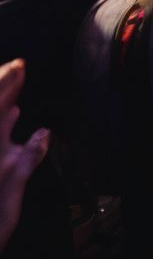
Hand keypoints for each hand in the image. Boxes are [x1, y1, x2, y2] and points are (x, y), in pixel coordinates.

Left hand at [0, 60, 48, 250]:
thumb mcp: (10, 193)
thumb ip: (26, 161)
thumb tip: (43, 133)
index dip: (7, 82)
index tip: (20, 65)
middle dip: (3, 86)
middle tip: (17, 66)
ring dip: (0, 102)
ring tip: (12, 87)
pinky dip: (3, 124)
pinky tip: (12, 118)